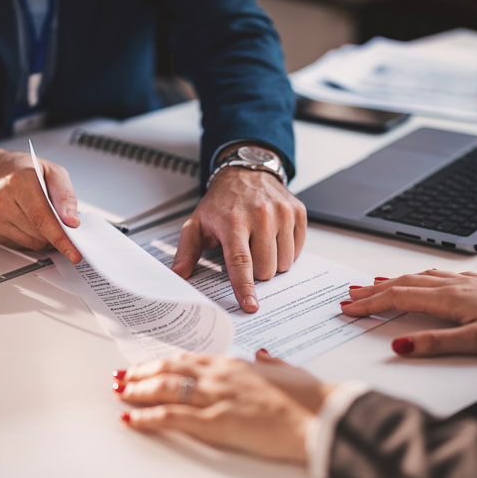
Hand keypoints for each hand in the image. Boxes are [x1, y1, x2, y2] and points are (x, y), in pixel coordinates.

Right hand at [0, 143, 81, 262]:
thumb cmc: (24, 171)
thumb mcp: (53, 171)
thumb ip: (65, 196)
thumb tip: (72, 221)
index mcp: (18, 182)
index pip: (42, 218)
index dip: (60, 238)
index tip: (74, 252)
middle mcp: (2, 200)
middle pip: (39, 233)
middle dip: (58, 235)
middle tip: (67, 227)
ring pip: (33, 243)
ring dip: (47, 239)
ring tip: (47, 220)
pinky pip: (24, 246)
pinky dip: (35, 239)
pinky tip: (33, 224)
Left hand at [114, 350, 333, 463]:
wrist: (321, 417)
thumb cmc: (311, 399)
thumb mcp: (290, 372)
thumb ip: (272, 364)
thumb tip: (264, 356)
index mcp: (236, 365)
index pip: (189, 360)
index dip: (165, 362)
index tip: (149, 365)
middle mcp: (220, 376)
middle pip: (170, 371)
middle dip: (142, 374)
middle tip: (121, 377)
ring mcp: (216, 398)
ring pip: (165, 389)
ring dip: (137, 391)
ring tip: (119, 392)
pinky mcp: (216, 422)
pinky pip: (172, 418)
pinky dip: (147, 417)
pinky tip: (131, 418)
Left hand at [171, 157, 306, 313]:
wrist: (246, 172)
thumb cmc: (221, 202)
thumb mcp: (197, 223)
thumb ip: (186, 251)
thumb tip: (178, 275)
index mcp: (233, 221)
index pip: (240, 261)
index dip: (245, 287)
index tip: (250, 306)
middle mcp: (261, 216)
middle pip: (266, 268)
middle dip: (257, 272)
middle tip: (247, 254)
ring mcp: (282, 213)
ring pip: (284, 263)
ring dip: (273, 262)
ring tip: (260, 244)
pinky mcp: (297, 212)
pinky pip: (298, 249)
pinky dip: (286, 250)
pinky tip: (274, 237)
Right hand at [342, 270, 476, 356]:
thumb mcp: (476, 344)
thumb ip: (435, 344)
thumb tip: (399, 346)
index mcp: (449, 298)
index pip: (399, 298)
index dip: (371, 303)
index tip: (349, 308)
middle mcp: (455, 285)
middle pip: (404, 283)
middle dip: (373, 290)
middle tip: (349, 295)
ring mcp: (466, 282)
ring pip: (419, 276)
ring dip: (392, 281)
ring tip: (372, 285)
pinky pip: (437, 275)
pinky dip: (417, 277)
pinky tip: (418, 279)